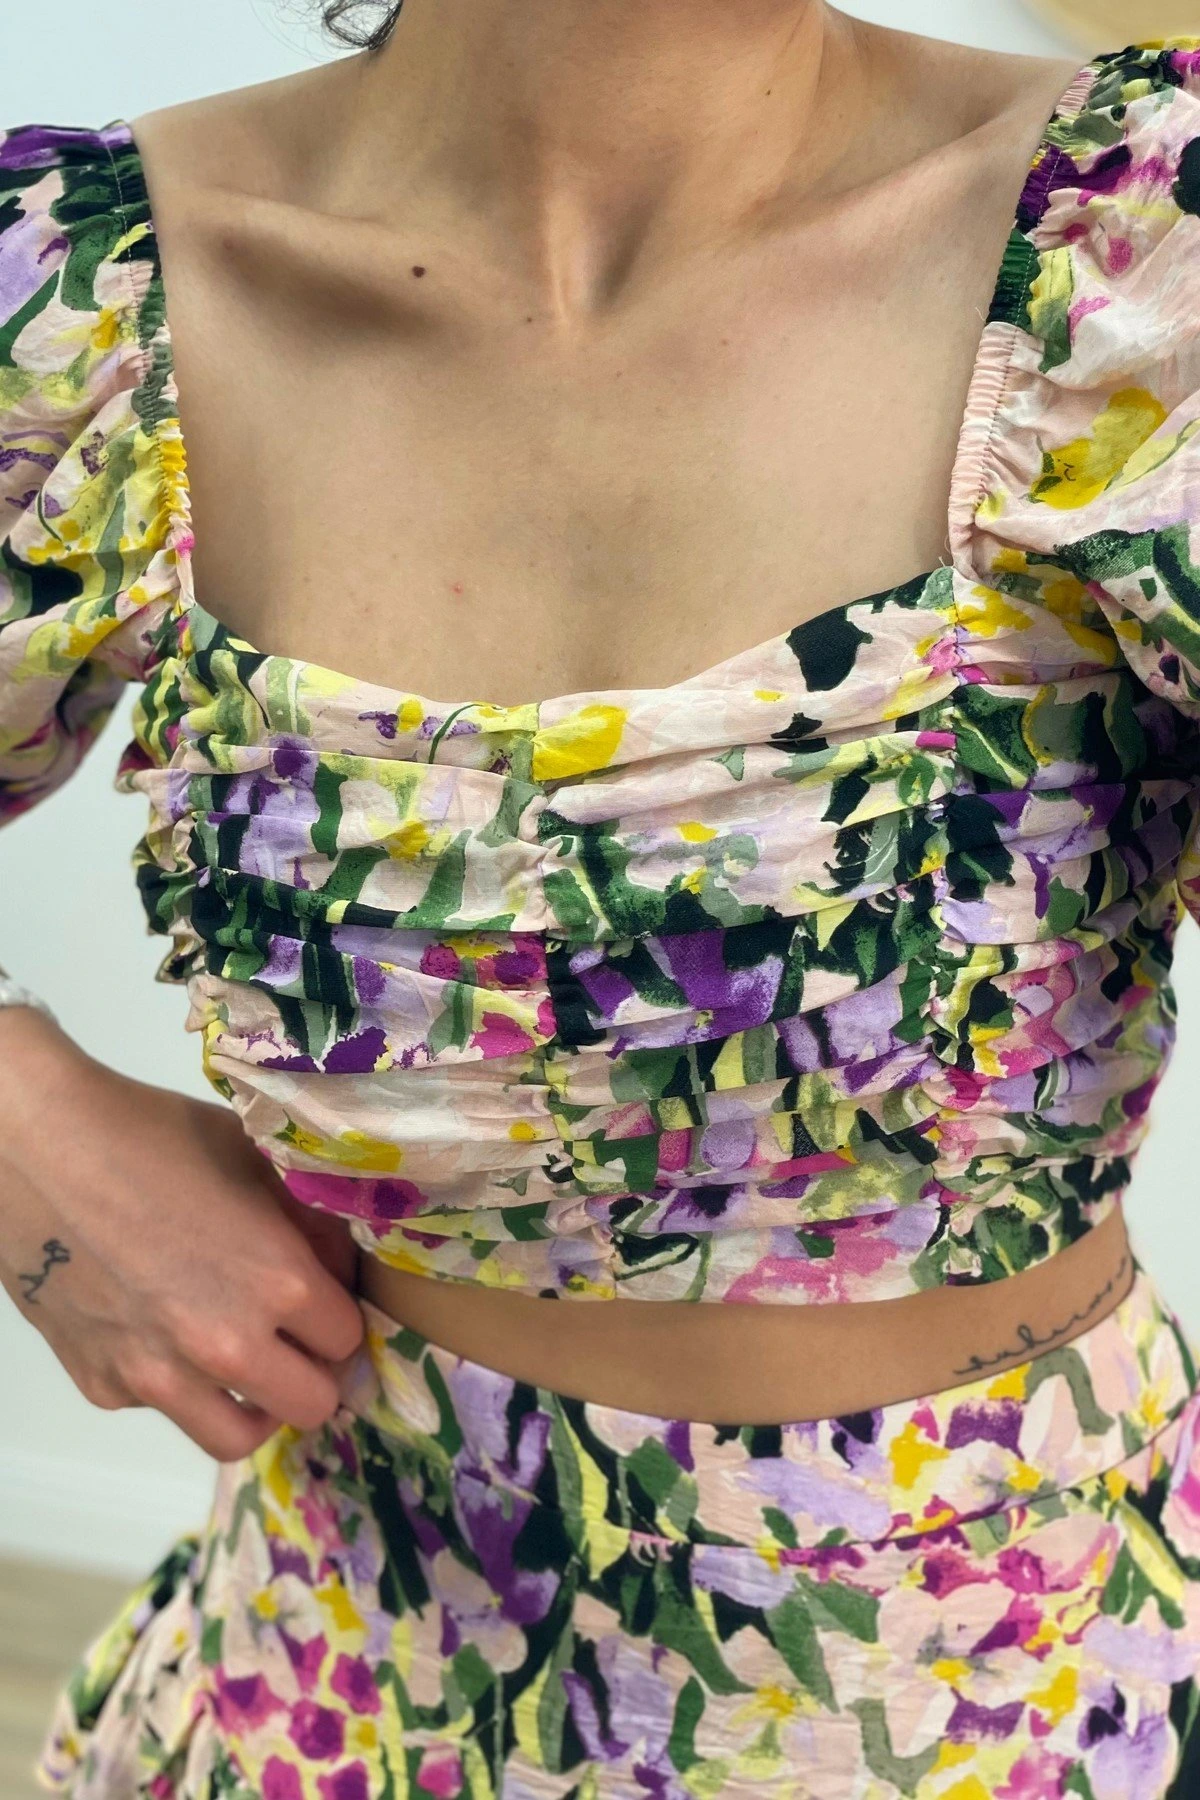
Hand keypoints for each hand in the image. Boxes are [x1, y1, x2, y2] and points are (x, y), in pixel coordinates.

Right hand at [0, 1007, 364, 1461]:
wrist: (40, 1149)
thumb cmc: (153, 1136)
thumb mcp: (254, 1160)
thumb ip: (307, 1225)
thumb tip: (336, 1271)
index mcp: (278, 1282)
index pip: (348, 1340)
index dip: (341, 1318)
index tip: (326, 1304)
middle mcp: (226, 1345)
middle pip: (311, 1405)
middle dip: (315, 1374)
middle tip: (298, 1344)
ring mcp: (159, 1376)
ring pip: (239, 1437)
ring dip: (256, 1407)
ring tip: (249, 1370)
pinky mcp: (103, 1386)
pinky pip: (163, 1408)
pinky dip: (176, 1384)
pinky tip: (160, 1329)